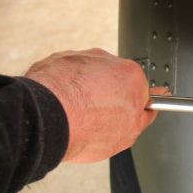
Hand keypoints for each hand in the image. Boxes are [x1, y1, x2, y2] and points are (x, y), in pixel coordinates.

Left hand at [25, 48, 167, 162]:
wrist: (46, 123)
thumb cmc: (85, 127)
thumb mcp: (129, 135)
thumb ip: (141, 118)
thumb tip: (146, 112)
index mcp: (131, 75)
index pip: (139, 89)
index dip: (131, 106)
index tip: (126, 114)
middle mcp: (107, 60)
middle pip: (113, 79)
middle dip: (107, 96)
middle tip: (98, 120)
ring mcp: (80, 58)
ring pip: (87, 75)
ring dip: (83, 92)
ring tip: (75, 116)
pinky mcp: (55, 60)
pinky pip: (65, 75)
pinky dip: (63, 89)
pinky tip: (61, 108)